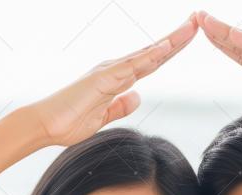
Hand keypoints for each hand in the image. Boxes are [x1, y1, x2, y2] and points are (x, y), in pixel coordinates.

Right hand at [29, 15, 197, 147]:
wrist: (44, 126)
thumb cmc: (69, 122)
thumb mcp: (103, 117)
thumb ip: (120, 106)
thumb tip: (137, 96)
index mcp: (118, 79)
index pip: (151, 63)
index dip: (171, 51)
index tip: (188, 39)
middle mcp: (115, 70)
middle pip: (154, 52)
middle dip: (177, 38)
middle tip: (197, 22)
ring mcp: (109, 72)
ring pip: (147, 54)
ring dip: (170, 41)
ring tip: (191, 26)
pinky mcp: (102, 79)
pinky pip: (131, 65)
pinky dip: (150, 55)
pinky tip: (166, 47)